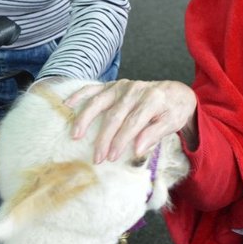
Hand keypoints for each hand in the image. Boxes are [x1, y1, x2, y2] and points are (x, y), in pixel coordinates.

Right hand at [64, 79, 196, 163]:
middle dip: (104, 138)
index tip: (112, 157)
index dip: (121, 140)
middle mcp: (135, 90)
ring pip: (99, 102)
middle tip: (97, 158)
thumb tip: (137, 149)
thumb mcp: (172, 123)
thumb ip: (155, 134)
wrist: (175, 92)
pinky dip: (79, 95)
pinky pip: (93, 88)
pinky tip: (67, 105)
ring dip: (86, 119)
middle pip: (114, 115)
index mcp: (152, 99)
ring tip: (76, 135)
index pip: (133, 122)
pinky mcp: (113, 85)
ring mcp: (122, 86)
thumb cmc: (173, 110)